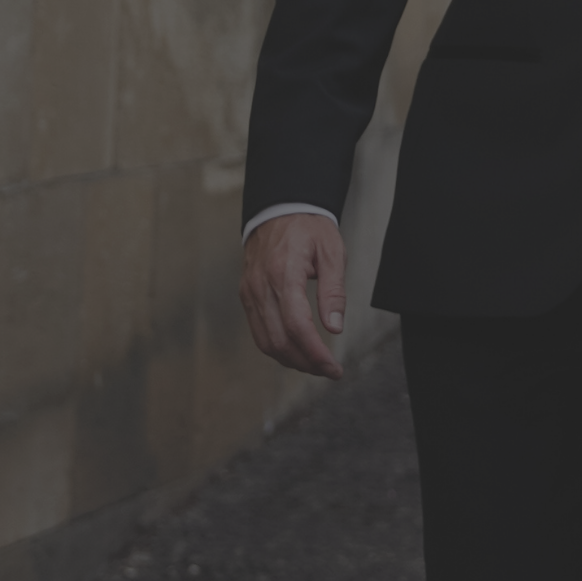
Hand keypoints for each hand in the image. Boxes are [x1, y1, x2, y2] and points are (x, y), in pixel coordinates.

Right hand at [240, 213, 347, 378]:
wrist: (279, 209)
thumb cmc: (309, 228)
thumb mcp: (332, 253)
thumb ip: (334, 292)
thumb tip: (335, 328)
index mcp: (284, 273)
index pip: (296, 326)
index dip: (315, 353)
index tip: (333, 368)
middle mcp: (261, 286)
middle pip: (279, 340)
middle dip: (306, 363)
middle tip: (330, 371)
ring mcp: (250, 292)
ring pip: (265, 341)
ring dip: (291, 360)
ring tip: (316, 365)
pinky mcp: (246, 295)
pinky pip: (258, 330)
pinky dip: (277, 347)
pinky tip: (298, 351)